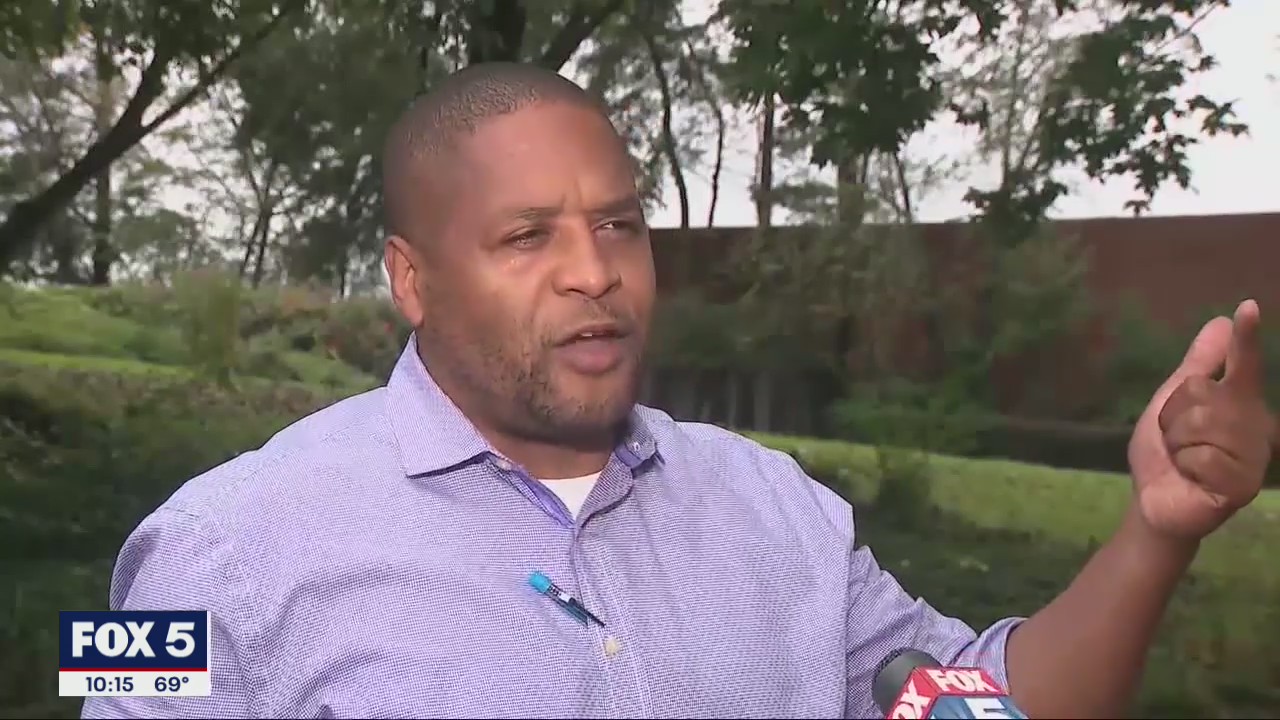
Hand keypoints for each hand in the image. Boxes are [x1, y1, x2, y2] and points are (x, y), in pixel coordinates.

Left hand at [1128, 299, 1277, 540]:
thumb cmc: (1166, 451)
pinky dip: (1186, 466)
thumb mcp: (1173, 403)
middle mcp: (1256, 426)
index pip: (1244, 366)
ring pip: (1202, 424)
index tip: (1246, 308)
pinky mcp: (1243, 484)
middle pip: (1203, 394)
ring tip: (1184, 461)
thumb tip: (1219, 322)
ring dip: (1178, 442)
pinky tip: (1193, 479)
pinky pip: (1202, 456)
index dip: (1245, 339)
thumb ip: (1199, 366)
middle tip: (1177, 440)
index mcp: (1241, 404)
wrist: (1155, 501)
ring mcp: (1253, 456)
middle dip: (1175, 416)